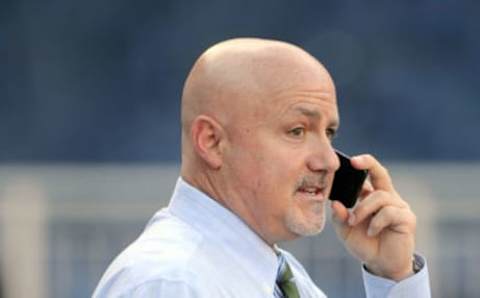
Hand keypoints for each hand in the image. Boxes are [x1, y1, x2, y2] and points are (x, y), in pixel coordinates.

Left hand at [330, 154, 415, 280]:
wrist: (381, 264)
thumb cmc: (365, 244)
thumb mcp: (345, 230)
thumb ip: (339, 216)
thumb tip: (334, 203)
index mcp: (373, 196)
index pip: (370, 174)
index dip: (363, 163)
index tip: (349, 159)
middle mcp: (388, 197)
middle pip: (381, 173)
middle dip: (368, 164)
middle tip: (355, 162)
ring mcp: (399, 206)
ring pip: (379, 196)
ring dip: (363, 208)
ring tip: (353, 222)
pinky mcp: (407, 218)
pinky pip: (389, 212)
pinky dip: (376, 221)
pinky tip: (371, 231)